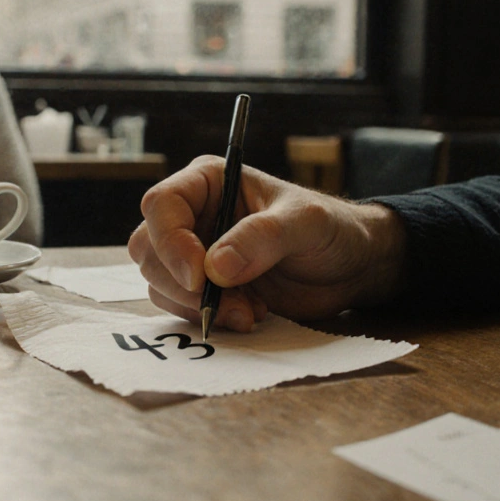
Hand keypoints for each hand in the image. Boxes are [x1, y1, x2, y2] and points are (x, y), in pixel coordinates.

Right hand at [128, 155, 407, 332]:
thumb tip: (214, 267)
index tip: (200, 277)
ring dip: (195, 305)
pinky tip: (249, 314)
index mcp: (209, 183)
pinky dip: (207, 318)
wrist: (350, 269)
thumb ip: (263, 238)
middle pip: (149, 247)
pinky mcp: (203, 288)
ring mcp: (194, 254)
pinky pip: (179, 306)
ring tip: (248, 311)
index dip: (171, 242)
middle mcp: (193, 216)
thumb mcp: (306, 224)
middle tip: (224, 302)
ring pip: (158, 281)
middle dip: (180, 282)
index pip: (161, 205)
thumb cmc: (332, 230)